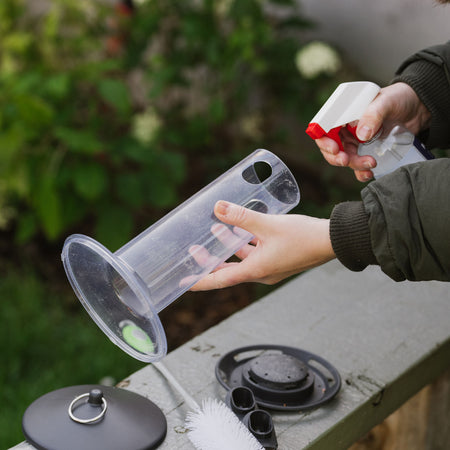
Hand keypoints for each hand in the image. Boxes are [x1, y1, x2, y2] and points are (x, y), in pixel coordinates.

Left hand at [190, 201, 334, 289]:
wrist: (332, 241)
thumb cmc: (303, 236)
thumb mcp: (268, 225)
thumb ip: (241, 216)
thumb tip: (217, 208)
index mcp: (256, 270)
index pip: (220, 280)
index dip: (200, 281)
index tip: (183, 283)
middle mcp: (261, 273)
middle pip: (228, 271)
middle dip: (210, 261)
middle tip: (193, 250)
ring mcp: (270, 267)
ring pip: (241, 260)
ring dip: (227, 247)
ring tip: (215, 229)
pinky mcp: (278, 259)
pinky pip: (254, 254)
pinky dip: (243, 244)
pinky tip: (240, 228)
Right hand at [315, 82, 430, 181]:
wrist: (418, 108)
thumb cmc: (399, 98)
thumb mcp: (386, 102)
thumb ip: (373, 115)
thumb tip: (362, 135)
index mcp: (343, 115)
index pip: (323, 129)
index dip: (324, 141)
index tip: (335, 148)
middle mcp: (346, 130)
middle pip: (331, 148)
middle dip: (336, 158)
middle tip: (346, 160)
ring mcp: (356, 143)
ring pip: (345, 159)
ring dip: (353, 165)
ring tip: (370, 164)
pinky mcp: (367, 152)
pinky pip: (358, 167)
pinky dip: (361, 173)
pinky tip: (369, 173)